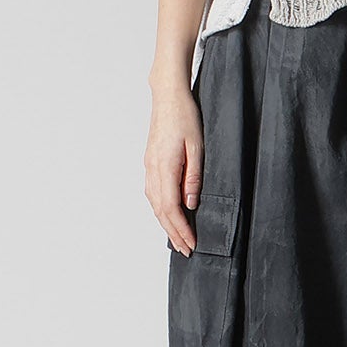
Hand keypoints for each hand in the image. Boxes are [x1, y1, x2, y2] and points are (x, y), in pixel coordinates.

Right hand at [144, 83, 204, 254]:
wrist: (168, 96)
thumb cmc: (185, 116)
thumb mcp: (197, 146)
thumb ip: (193, 176)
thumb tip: (191, 203)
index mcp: (164, 167)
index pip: (170, 208)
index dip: (181, 229)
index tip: (191, 243)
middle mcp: (152, 170)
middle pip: (160, 211)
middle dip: (173, 233)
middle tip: (185, 250)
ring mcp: (149, 166)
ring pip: (154, 204)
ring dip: (166, 224)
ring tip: (178, 239)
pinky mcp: (150, 163)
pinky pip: (153, 193)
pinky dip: (160, 210)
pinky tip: (169, 215)